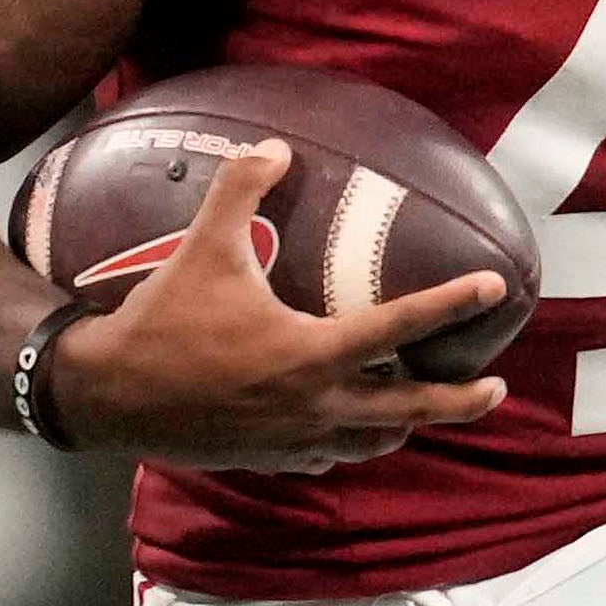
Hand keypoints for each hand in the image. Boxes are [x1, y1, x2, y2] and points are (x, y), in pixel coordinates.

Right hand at [41, 140, 512, 472]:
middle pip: (409, 409)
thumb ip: (241, 190)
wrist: (110, 395)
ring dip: (403, 426)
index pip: (401, 327)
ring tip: (423, 412)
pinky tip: (347, 433)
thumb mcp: (202, 246)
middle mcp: (315, 404)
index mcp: (311, 353)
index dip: (452, 304)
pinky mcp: (268, 460)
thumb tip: (273, 146)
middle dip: (458, 401)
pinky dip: (347, 445)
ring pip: (371, 442)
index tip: (494, 290)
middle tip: (495, 388)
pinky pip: (326, 458)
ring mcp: (294, 440)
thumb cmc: (162, 320)